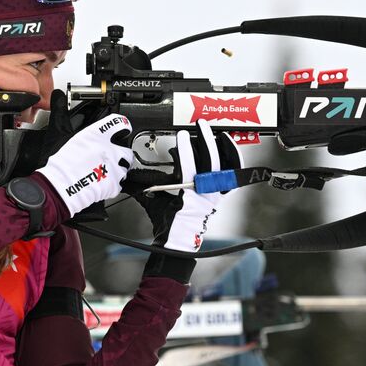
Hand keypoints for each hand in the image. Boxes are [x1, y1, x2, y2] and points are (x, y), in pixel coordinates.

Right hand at [36, 113, 132, 216]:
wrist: (61, 187)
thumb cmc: (60, 162)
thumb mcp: (58, 132)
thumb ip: (61, 111)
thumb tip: (58, 96)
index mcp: (98, 134)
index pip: (119, 123)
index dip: (122, 124)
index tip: (123, 127)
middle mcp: (110, 149)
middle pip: (127, 147)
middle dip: (121, 150)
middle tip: (112, 154)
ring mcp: (114, 167)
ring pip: (126, 165)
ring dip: (119, 166)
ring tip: (108, 169)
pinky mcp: (114, 184)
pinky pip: (120, 183)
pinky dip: (114, 183)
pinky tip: (104, 182)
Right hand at [138, 120, 238, 252]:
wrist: (179, 241)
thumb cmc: (167, 224)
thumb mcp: (153, 203)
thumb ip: (147, 185)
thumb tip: (133, 173)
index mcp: (188, 197)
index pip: (189, 168)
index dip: (186, 150)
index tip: (182, 135)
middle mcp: (205, 195)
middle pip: (211, 162)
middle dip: (206, 140)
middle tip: (199, 125)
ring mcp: (215, 194)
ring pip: (225, 167)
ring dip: (222, 147)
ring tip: (217, 132)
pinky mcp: (219, 193)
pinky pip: (232, 174)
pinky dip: (233, 159)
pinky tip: (229, 147)